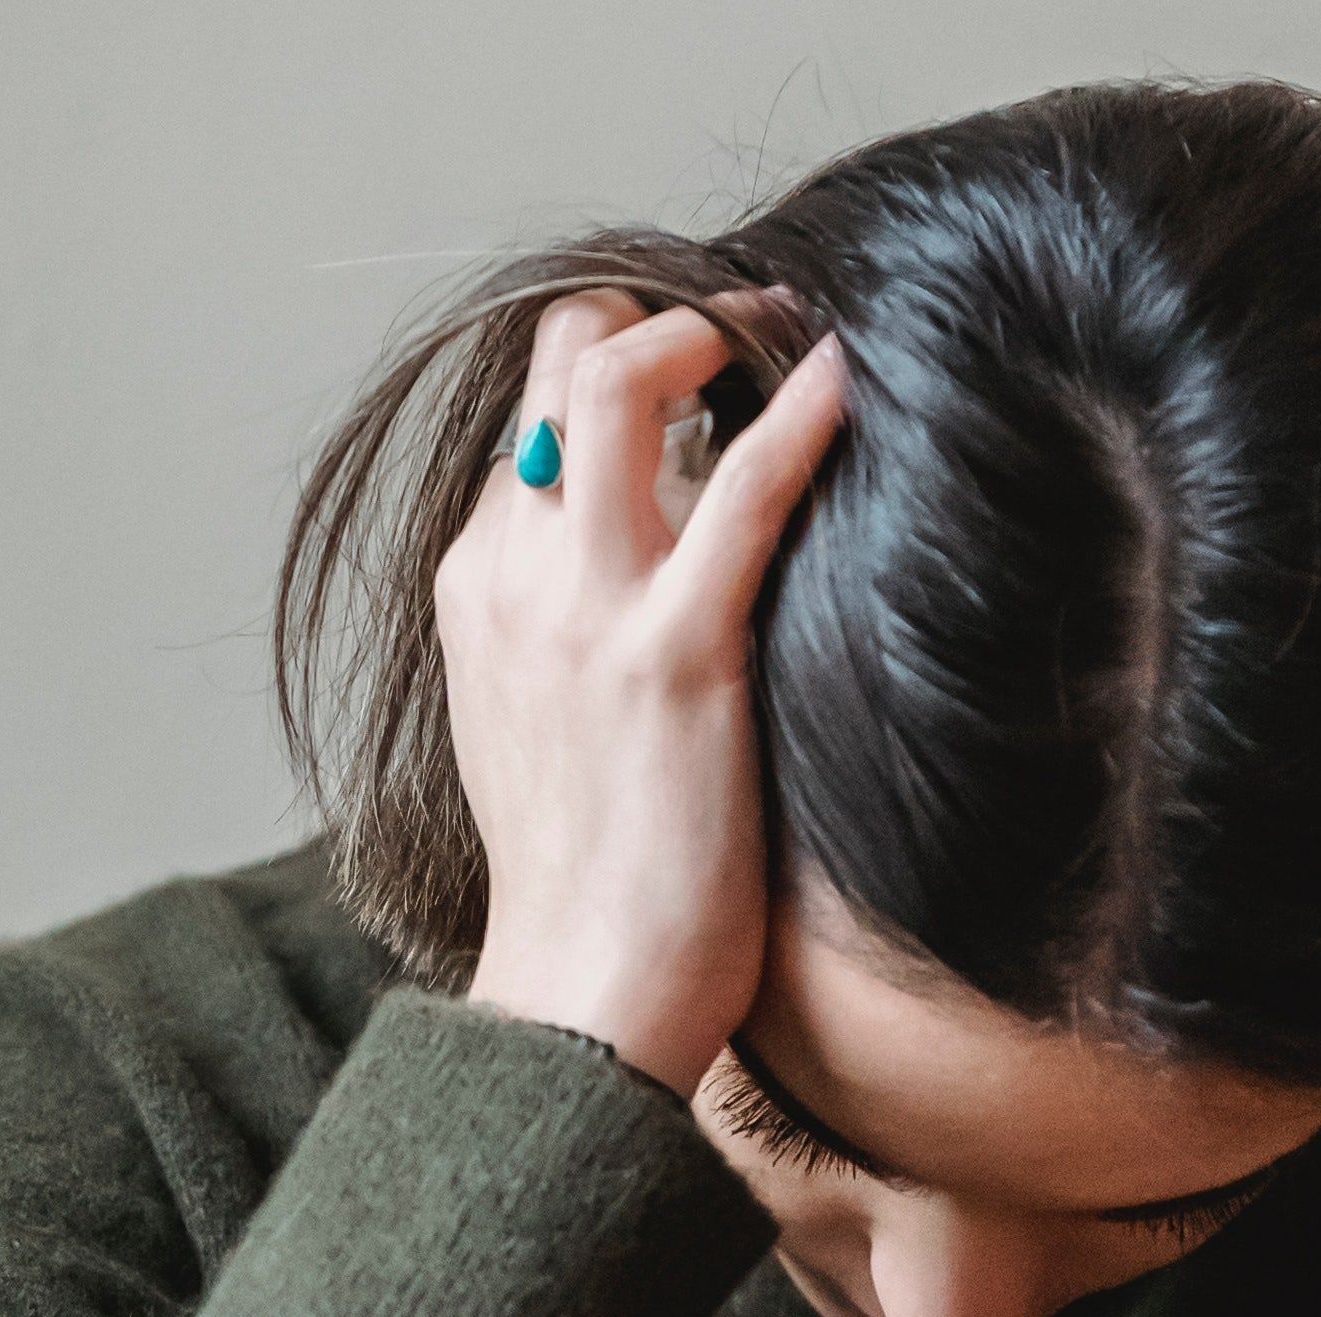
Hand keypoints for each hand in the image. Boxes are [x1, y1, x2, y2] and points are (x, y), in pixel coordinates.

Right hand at [436, 288, 850, 1095]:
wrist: (582, 998)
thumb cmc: (585, 887)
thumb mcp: (540, 729)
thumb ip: (566, 635)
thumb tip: (647, 577)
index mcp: (476, 592)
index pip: (530, 419)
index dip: (612, 366)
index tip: (692, 369)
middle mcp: (514, 575)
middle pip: (560, 362)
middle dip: (651, 315)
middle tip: (740, 326)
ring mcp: (586, 608)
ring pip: (623, 380)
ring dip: (712, 330)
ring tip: (784, 330)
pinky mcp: (674, 655)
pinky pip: (743, 489)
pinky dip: (798, 413)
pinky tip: (845, 376)